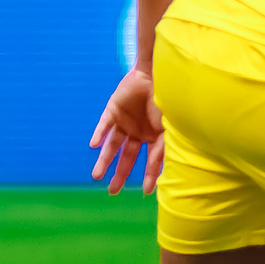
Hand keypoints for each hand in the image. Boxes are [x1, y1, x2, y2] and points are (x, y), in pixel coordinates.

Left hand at [90, 67, 164, 195]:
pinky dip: (99, 134)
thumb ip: (165, 147)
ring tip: (96, 175)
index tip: (146, 192)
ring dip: (104, 160)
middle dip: (120, 174)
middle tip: (112, 191)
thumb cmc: (170, 98)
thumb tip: (166, 172)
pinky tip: (93, 146)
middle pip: (127, 157)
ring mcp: (125, 121)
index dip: (150, 176)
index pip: (151, 161)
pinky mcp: (113, 109)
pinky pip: (104, 124)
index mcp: (154, 136)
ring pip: (112, 145)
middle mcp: (138, 132)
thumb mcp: (170, 127)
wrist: (159, 72)